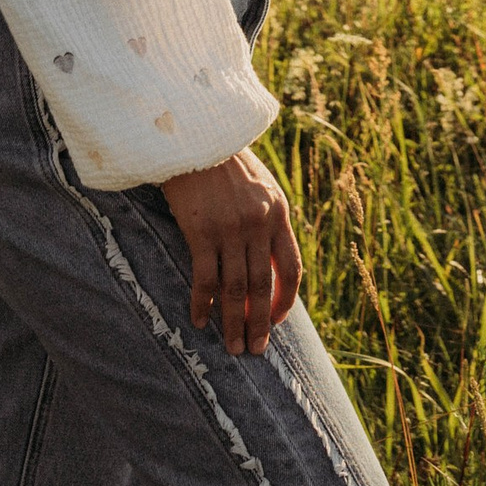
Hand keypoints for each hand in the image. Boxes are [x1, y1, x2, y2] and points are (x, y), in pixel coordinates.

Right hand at [161, 149, 301, 354]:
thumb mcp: (261, 185)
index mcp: (278, 212)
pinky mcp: (201, 231)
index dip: (285, 301)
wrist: (194, 135)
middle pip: (261, 286)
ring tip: (232, 347)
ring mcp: (230, 228)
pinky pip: (204, 279)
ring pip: (235, 290)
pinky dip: (203, 304)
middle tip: (254, 350)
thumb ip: (268, 219)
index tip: (276, 322)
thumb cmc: (226, 161)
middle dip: (258, 324)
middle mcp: (258, 223)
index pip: (291, 268)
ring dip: (233, 323)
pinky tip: (200, 321)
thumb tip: (269, 261)